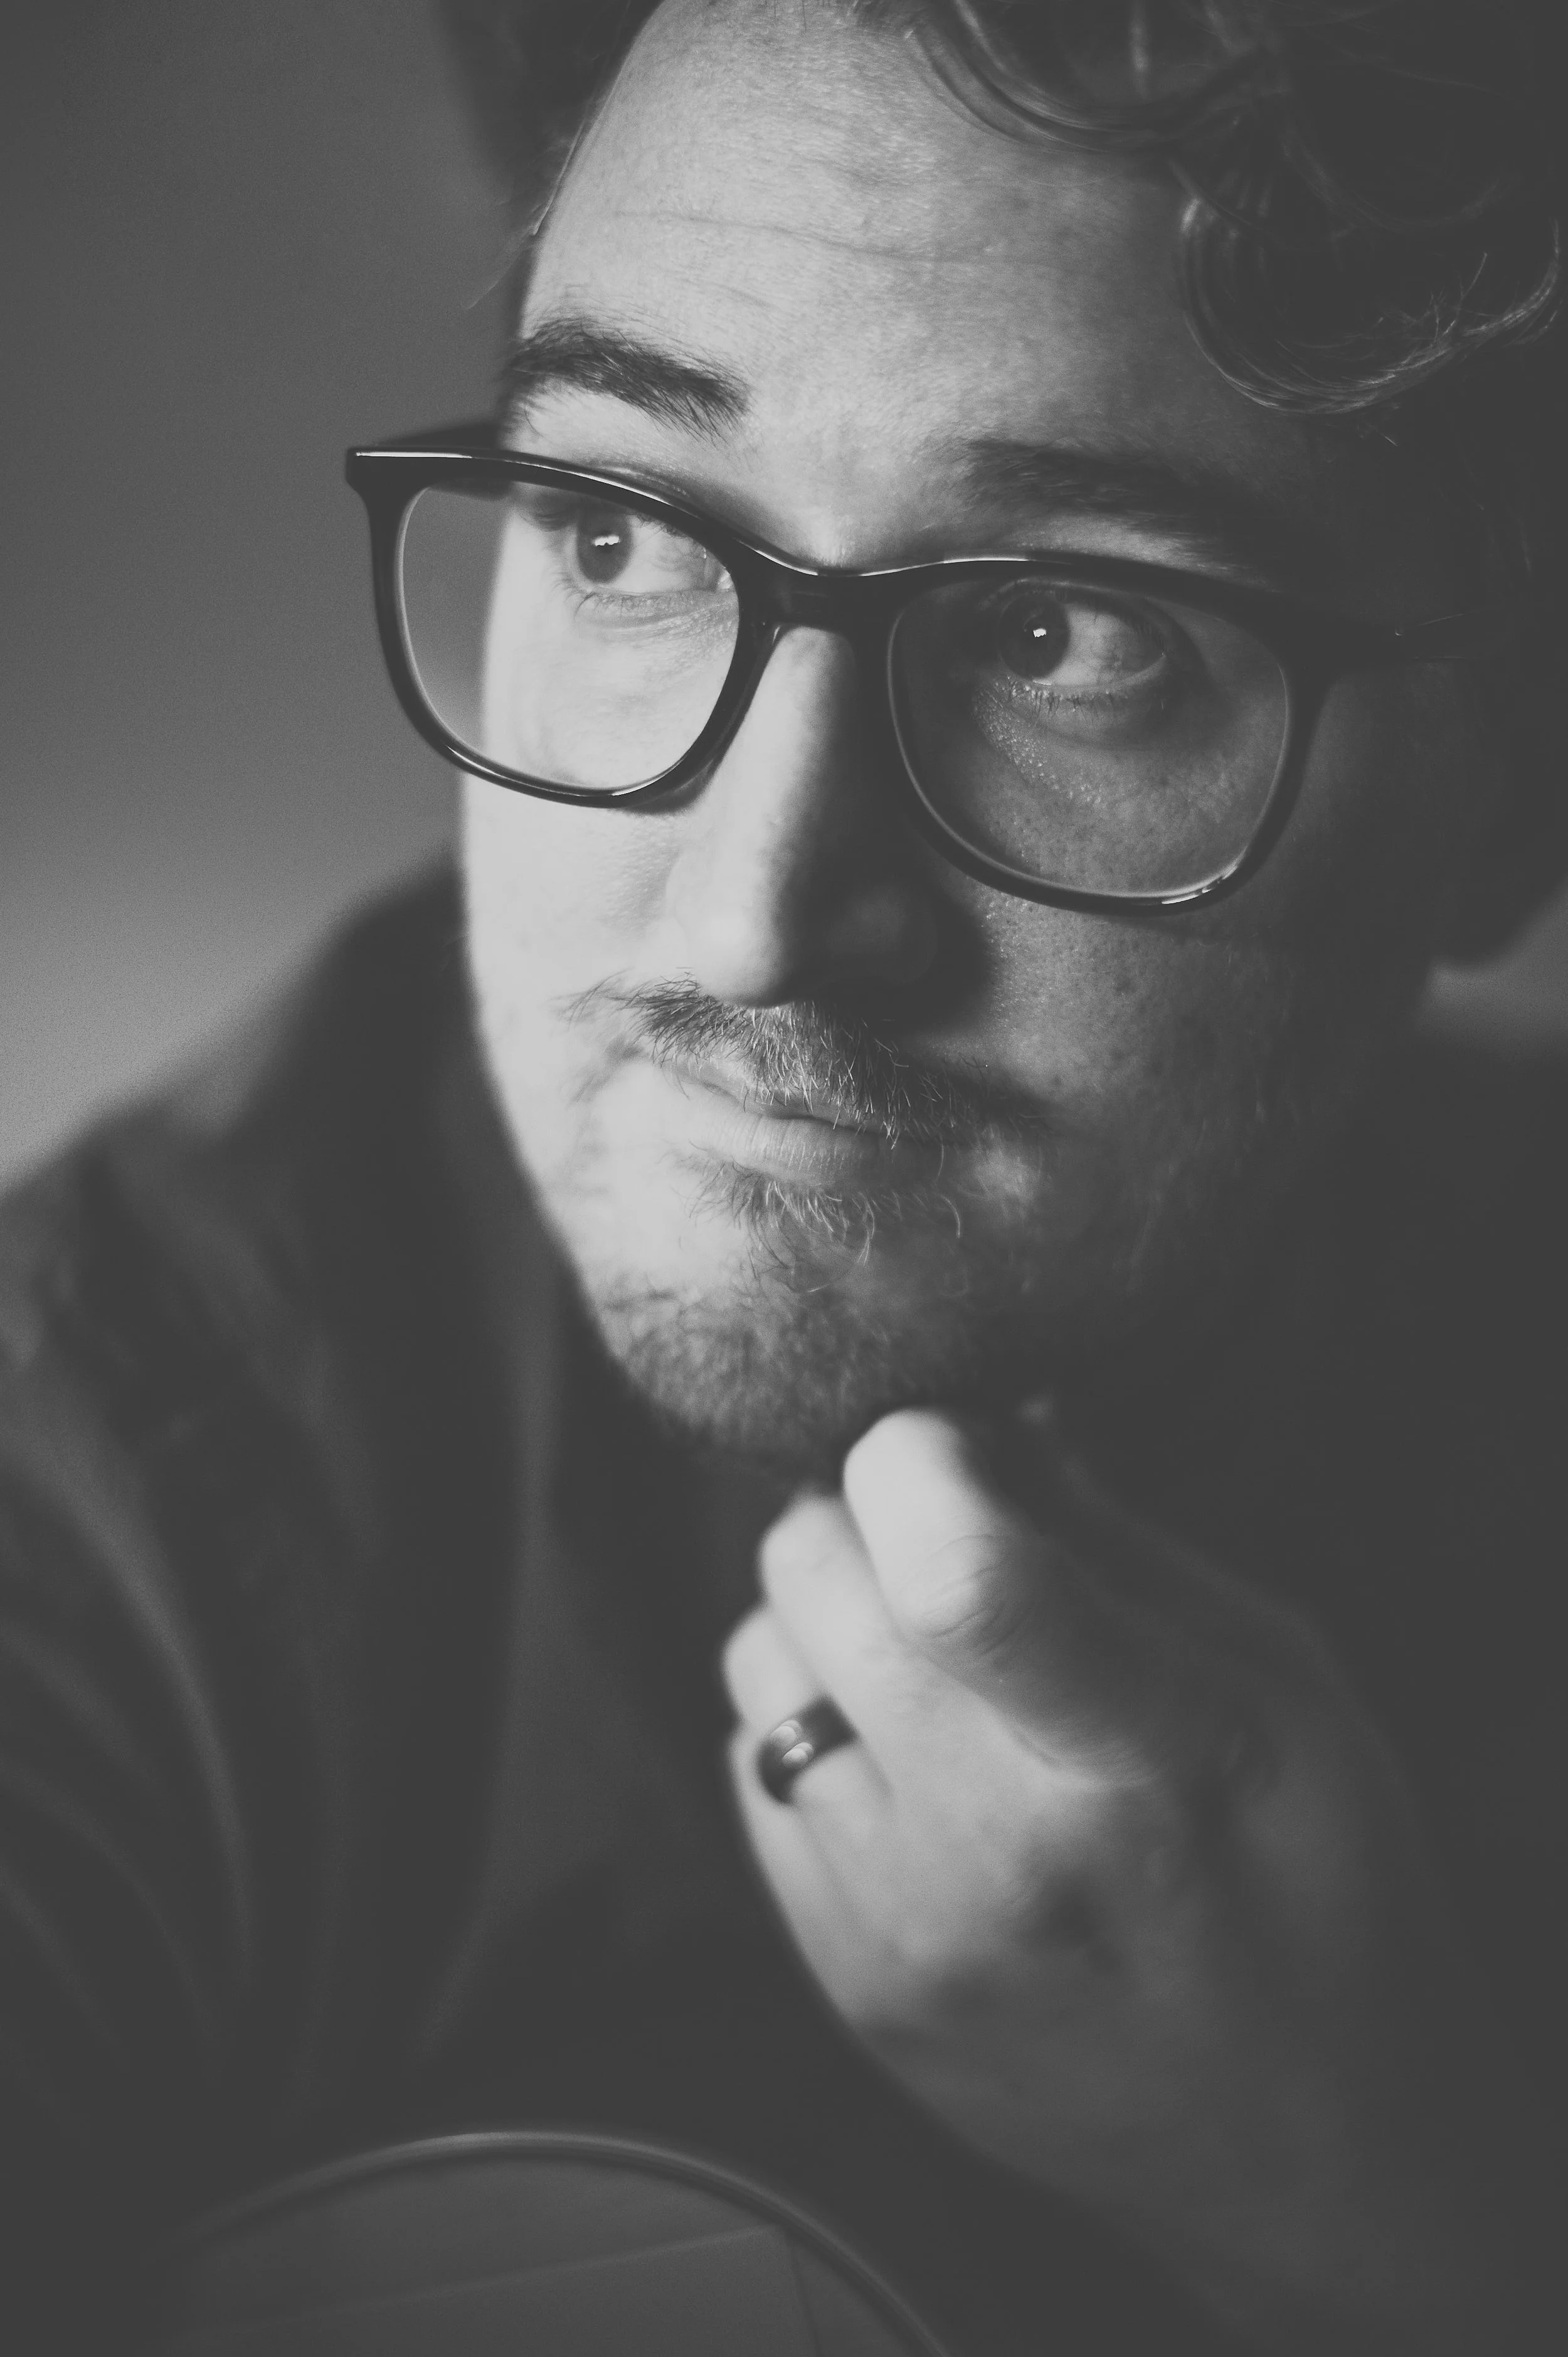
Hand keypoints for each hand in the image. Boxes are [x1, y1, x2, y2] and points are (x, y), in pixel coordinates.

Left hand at [722, 1407, 1553, 2353]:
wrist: (1300, 2158)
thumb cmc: (1326, 1891)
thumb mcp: (1288, 1688)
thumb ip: (1120, 1546)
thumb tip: (984, 1424)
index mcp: (1146, 1761)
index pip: (962, 1574)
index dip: (918, 1456)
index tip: (947, 1438)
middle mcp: (999, 1853)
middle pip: (813, 1577)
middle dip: (860, 1512)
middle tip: (936, 1533)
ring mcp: (902, 1931)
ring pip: (756, 1658)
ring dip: (822, 1617)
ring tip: (925, 1652)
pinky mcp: (843, 1984)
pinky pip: (748, 1768)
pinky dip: (811, 1723)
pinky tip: (908, 1757)